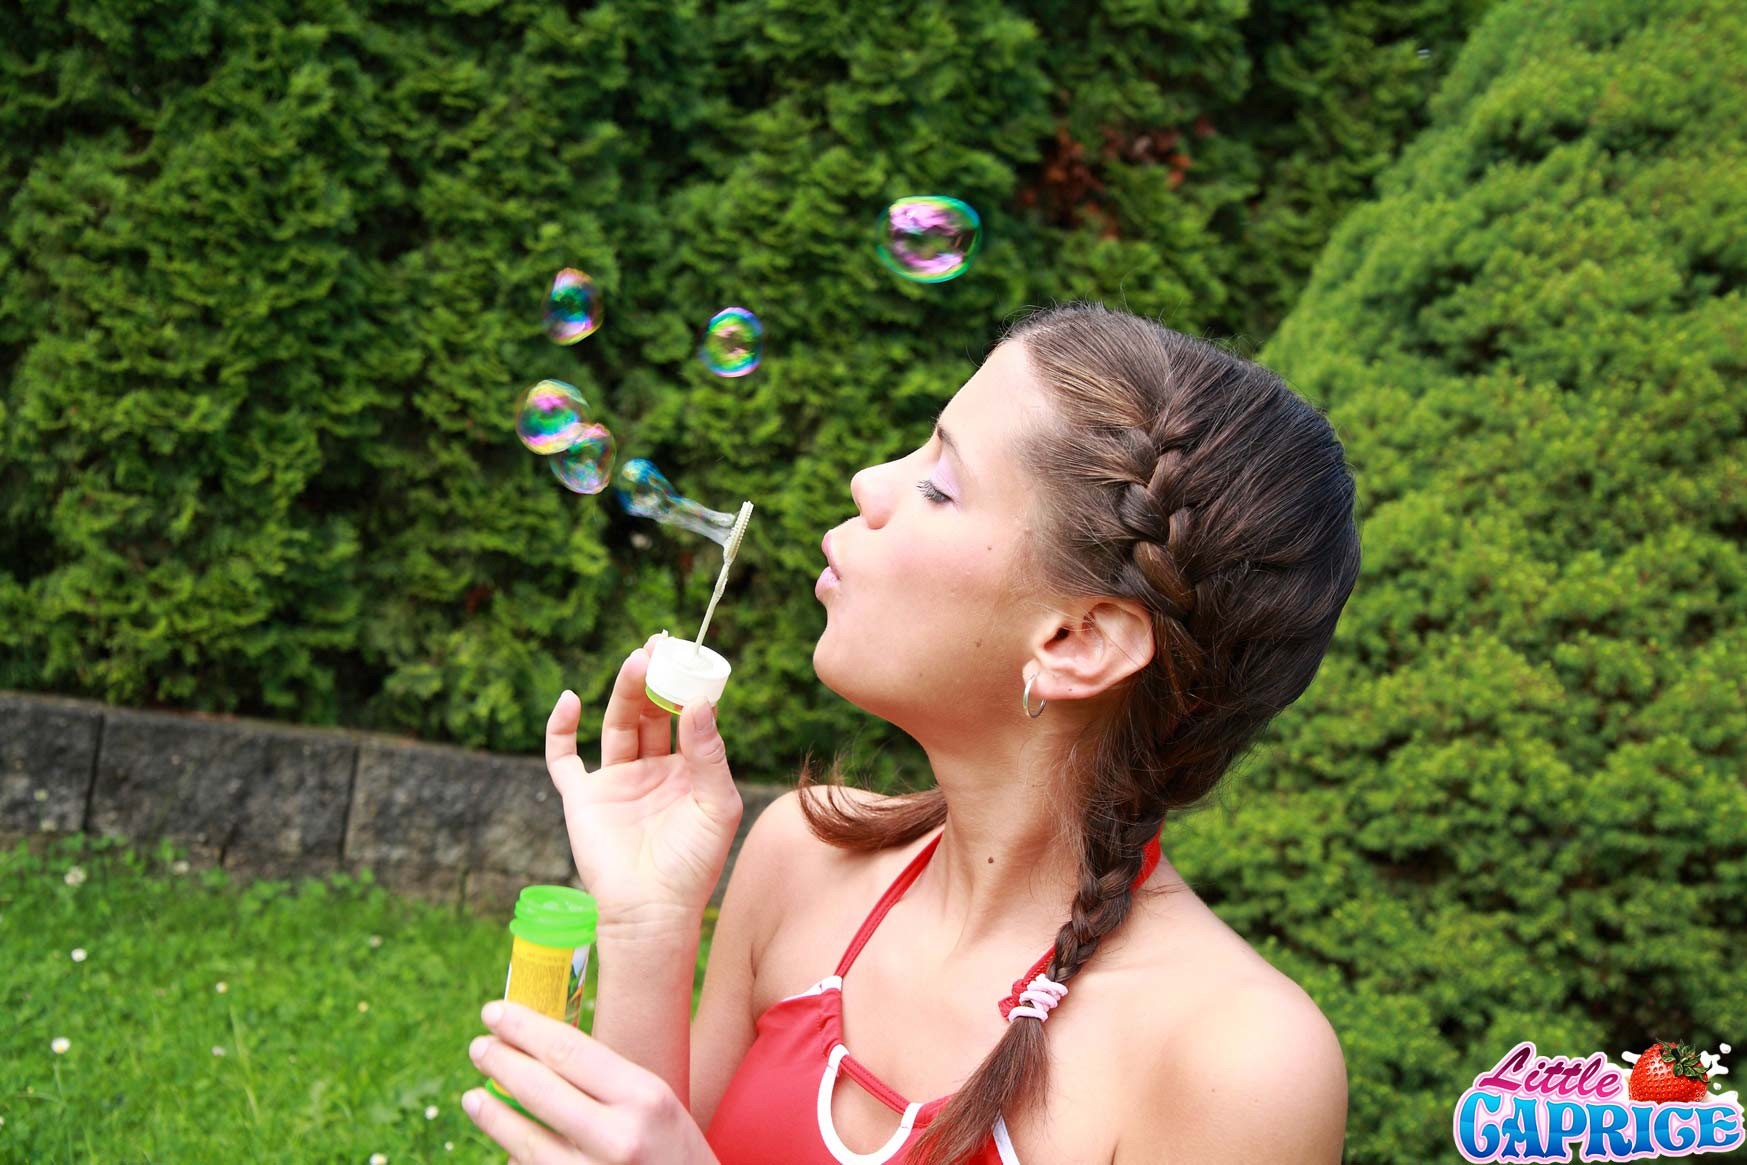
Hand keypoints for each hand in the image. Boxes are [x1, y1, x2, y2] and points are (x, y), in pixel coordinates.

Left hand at [463, 1000, 719, 1164]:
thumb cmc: (677, 1153)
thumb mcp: (658, 1105)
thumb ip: (607, 1083)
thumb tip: (540, 1053)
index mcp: (645, 1097)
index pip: (569, 1050)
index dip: (524, 1027)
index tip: (496, 1012)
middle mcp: (619, 1138)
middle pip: (539, 1089)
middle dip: (500, 1062)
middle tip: (479, 1046)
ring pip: (525, 1141)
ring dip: (494, 1115)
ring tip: (475, 1097)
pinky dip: (518, 1159)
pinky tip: (511, 1147)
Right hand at [547, 633, 742, 936]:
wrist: (652, 912)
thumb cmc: (693, 865)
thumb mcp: (715, 805)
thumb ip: (708, 754)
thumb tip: (698, 701)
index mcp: (688, 771)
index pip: (687, 717)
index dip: (688, 685)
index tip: (692, 654)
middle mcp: (651, 770)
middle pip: (652, 713)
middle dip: (655, 679)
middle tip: (660, 645)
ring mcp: (615, 782)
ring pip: (618, 725)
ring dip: (625, 693)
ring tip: (635, 662)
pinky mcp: (583, 798)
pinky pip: (564, 757)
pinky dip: (561, 728)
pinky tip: (571, 699)